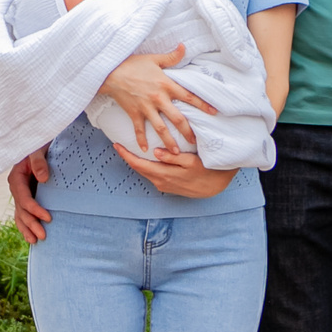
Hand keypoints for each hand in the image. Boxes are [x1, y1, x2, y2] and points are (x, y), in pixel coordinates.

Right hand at [8, 148, 51, 243]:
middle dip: (31, 224)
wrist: (43, 143)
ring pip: (21, 215)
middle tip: (43, 236)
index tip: (48, 218)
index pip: (23, 198)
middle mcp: (17, 188)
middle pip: (21, 210)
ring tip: (36, 241)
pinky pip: (25, 213)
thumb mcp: (38, 149)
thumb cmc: (40, 145)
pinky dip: (27, 225)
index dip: (34, 209)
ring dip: (28, 228)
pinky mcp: (28, 196)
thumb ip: (39, 161)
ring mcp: (21, 194)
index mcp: (16, 177)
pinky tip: (32, 237)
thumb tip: (43, 178)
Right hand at [99, 45, 216, 153]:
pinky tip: (145, 150)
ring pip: (160, 128)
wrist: (110, 71)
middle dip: (187, 131)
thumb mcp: (154, 59)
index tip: (214, 113)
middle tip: (195, 142)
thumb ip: (171, 57)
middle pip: (177, 118)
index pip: (188, 96)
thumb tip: (184, 46)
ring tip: (175, 153)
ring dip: (168, 141)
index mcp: (166, 85)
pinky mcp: (134, 113)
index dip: (202, 105)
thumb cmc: (133, 64)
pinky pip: (139, 129)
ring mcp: (145, 108)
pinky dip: (141, 140)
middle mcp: (158, 98)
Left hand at [113, 144, 235, 198]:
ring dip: (137, 161)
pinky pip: (152, 174)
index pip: (139, 164)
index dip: (126, 154)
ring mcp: (164, 185)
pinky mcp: (168, 186)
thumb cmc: (205, 171)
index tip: (116, 145)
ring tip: (130, 149)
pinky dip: (146, 166)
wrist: (215, 187)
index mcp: (164, 175)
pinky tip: (146, 158)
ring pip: (145, 172)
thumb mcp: (191, 162)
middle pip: (139, 168)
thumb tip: (155, 152)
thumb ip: (173, 157)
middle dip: (128, 157)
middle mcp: (161, 182)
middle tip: (119, 144)